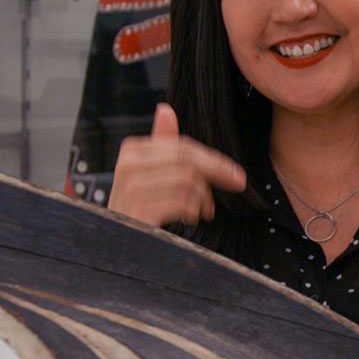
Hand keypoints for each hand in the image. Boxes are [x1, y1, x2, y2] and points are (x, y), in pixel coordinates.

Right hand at [105, 103, 246, 227]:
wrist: (120, 248)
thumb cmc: (139, 210)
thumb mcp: (149, 177)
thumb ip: (161, 146)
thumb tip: (165, 110)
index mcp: (132, 151)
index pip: (181, 146)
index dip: (212, 158)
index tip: (234, 173)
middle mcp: (127, 166)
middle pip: (187, 159)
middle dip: (218, 172)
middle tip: (237, 183)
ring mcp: (131, 188)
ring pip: (188, 180)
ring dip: (203, 198)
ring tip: (203, 210)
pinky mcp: (139, 211)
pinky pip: (182, 201)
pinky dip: (194, 211)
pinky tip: (191, 218)